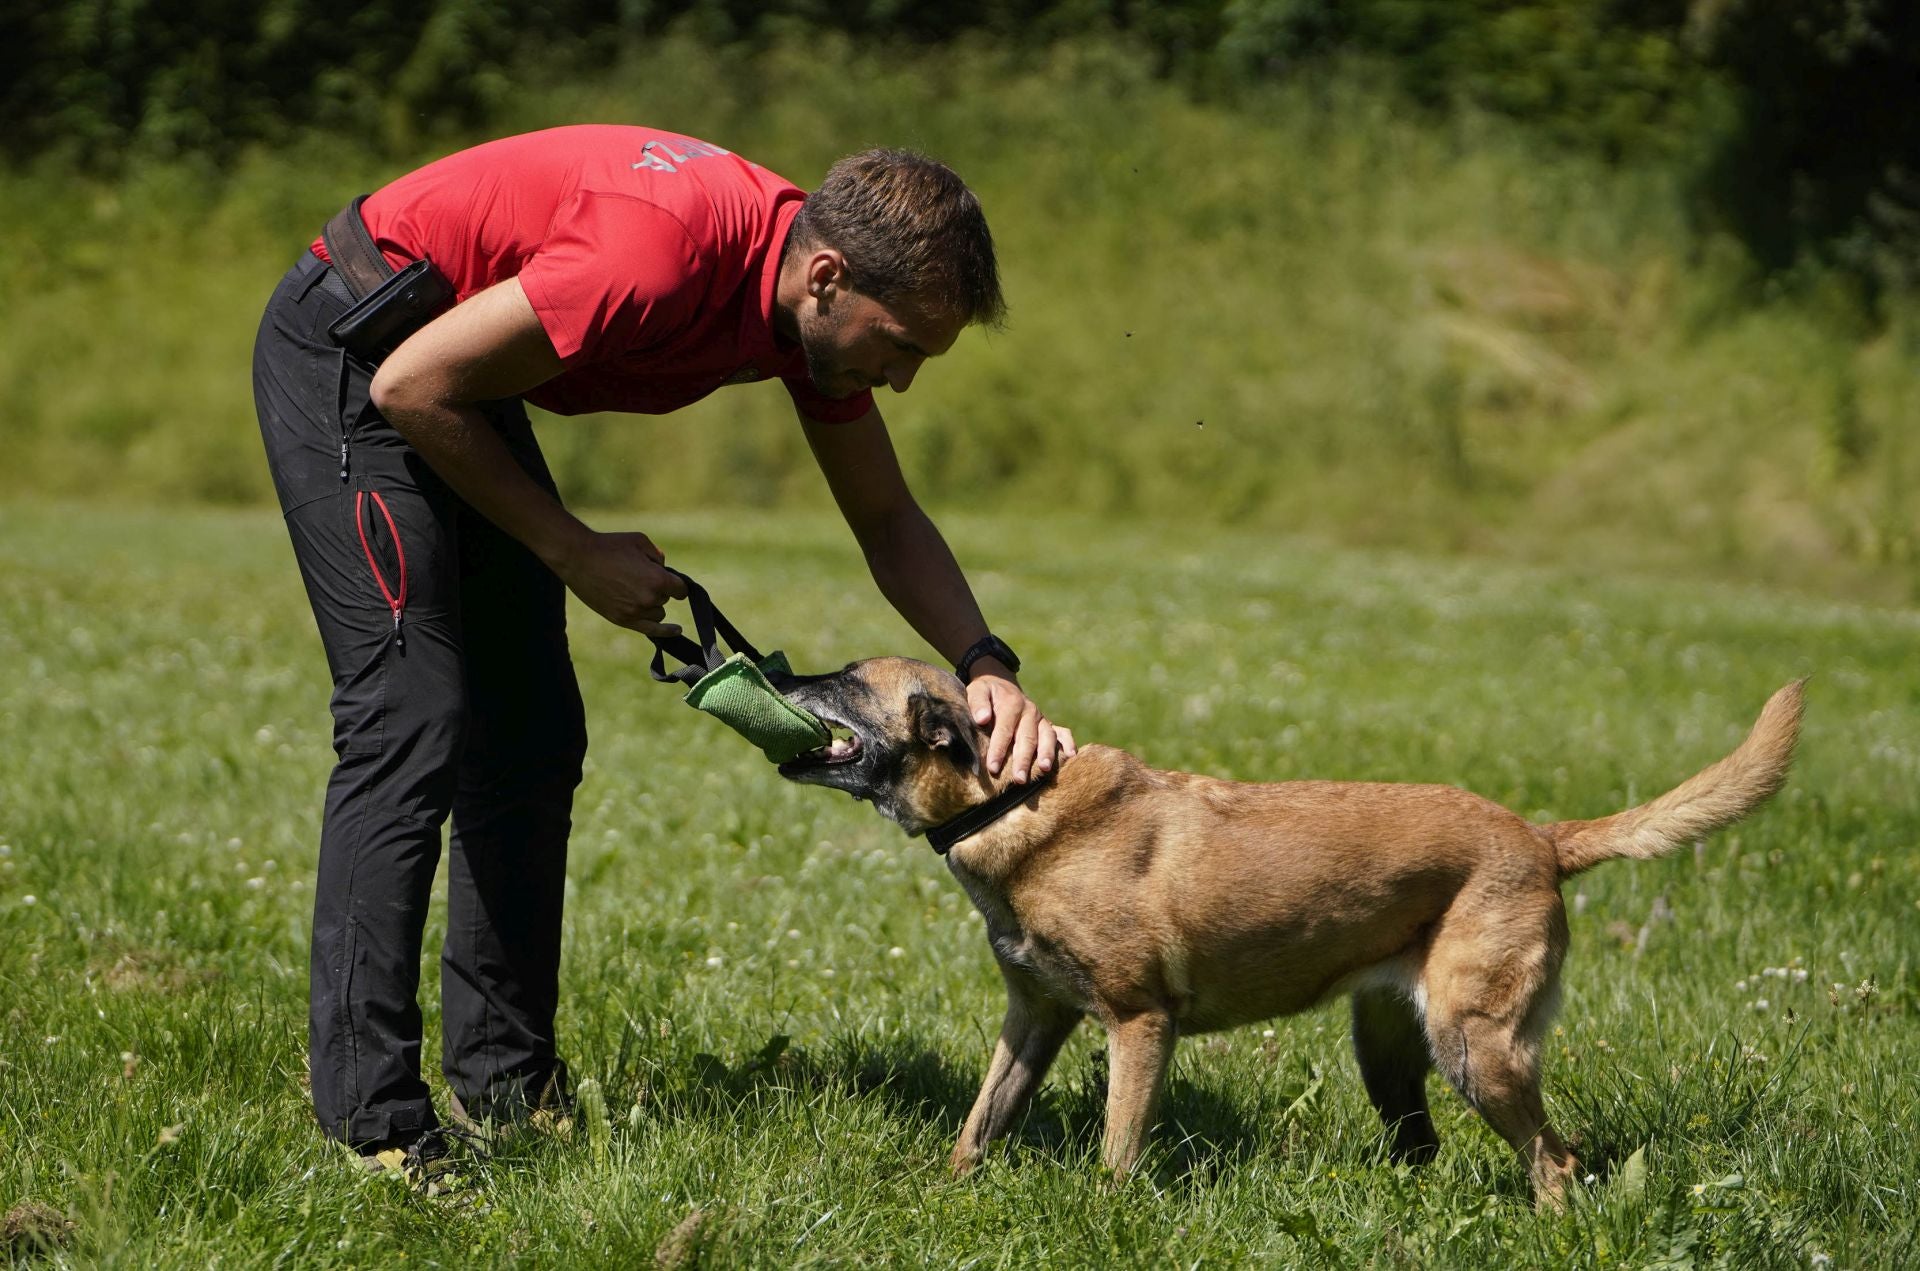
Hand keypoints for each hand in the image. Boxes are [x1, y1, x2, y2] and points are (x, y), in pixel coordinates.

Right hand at [551, 530, 687, 634]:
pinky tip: (676, 630)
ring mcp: (635, 612)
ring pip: (657, 613)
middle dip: (657, 588)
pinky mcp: (621, 619)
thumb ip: (659, 556)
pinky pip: (650, 630)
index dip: (676, 583)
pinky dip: (665, 631)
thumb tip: (664, 569)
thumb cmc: (609, 546)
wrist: (578, 558)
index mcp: (657, 579)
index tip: (671, 581)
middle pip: (665, 599)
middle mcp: (649, 599)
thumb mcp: (640, 541)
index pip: (680, 589)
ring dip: (652, 604)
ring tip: (632, 589)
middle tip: (634, 575)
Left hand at [966, 660, 1076, 784]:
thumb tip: (982, 719)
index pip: (1005, 729)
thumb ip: (978, 703)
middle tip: (1019, 779)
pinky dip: (1069, 743)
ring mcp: (1041, 718)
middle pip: (1027, 737)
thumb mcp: (977, 690)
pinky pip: (1062, 732)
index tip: (993, 767)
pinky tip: (1070, 756)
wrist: (1001, 685)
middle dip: (1023, 759)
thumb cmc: (986, 694)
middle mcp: (1030, 711)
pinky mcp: (1047, 724)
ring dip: (1047, 754)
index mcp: (1012, 703)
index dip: (999, 749)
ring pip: (1047, 736)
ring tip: (1044, 770)